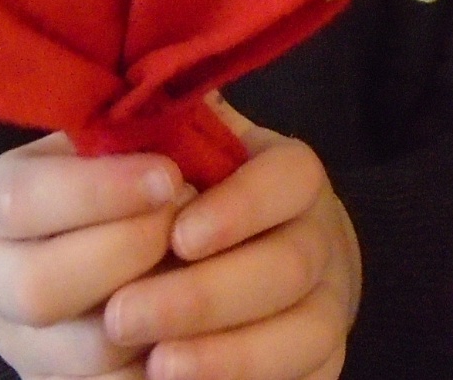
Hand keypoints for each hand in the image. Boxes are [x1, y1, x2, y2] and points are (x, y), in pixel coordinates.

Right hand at [0, 131, 187, 378]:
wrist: (114, 235)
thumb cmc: (127, 173)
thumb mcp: (119, 136)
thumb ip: (137, 127)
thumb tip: (178, 113)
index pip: (19, 200)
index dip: (98, 190)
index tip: (168, 174)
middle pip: (38, 288)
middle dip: (126, 253)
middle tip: (185, 227)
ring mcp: (24, 345)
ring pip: (84, 353)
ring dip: (156, 313)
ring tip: (199, 272)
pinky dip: (167, 362)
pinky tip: (202, 326)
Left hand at [104, 97, 361, 379]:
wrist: (216, 266)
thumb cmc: (169, 202)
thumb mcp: (162, 157)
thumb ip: (154, 135)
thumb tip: (137, 100)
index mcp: (290, 173)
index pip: (291, 176)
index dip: (241, 205)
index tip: (175, 231)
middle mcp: (322, 233)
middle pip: (293, 263)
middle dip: (206, 295)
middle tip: (121, 314)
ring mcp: (330, 302)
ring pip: (306, 333)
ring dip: (227, 355)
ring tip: (154, 364)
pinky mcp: (323, 363)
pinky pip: (305, 379)